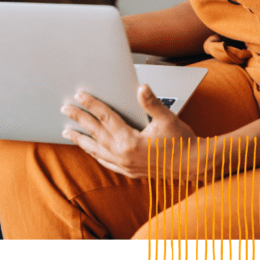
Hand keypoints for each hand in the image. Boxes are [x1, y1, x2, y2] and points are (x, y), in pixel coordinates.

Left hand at [60, 85, 197, 179]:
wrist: (195, 165)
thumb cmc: (182, 141)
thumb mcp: (168, 118)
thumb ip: (152, 103)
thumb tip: (141, 87)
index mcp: (130, 142)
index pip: (105, 118)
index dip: (91, 104)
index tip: (79, 94)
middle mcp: (124, 156)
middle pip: (95, 133)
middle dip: (78, 119)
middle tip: (64, 108)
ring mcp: (126, 166)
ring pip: (96, 150)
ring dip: (81, 139)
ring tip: (67, 131)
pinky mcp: (130, 172)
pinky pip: (106, 162)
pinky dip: (95, 153)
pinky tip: (90, 150)